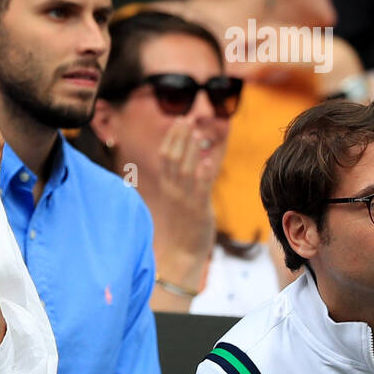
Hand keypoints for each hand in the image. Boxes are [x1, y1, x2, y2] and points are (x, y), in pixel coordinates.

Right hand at [150, 116, 217, 266]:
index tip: (178, 122)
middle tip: (187, 119)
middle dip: (179, 137)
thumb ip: (182, 183)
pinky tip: (208, 162)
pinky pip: (200, 189)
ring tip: (197, 133)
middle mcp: (173, 191)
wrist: (180, 254)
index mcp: (167, 187)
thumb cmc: (181, 228)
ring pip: (185, 170)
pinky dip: (204, 174)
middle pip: (172, 159)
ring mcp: (184, 200)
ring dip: (191, 150)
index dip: (171, 138)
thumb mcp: (178, 202)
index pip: (165, 157)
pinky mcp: (198, 210)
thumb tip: (196, 165)